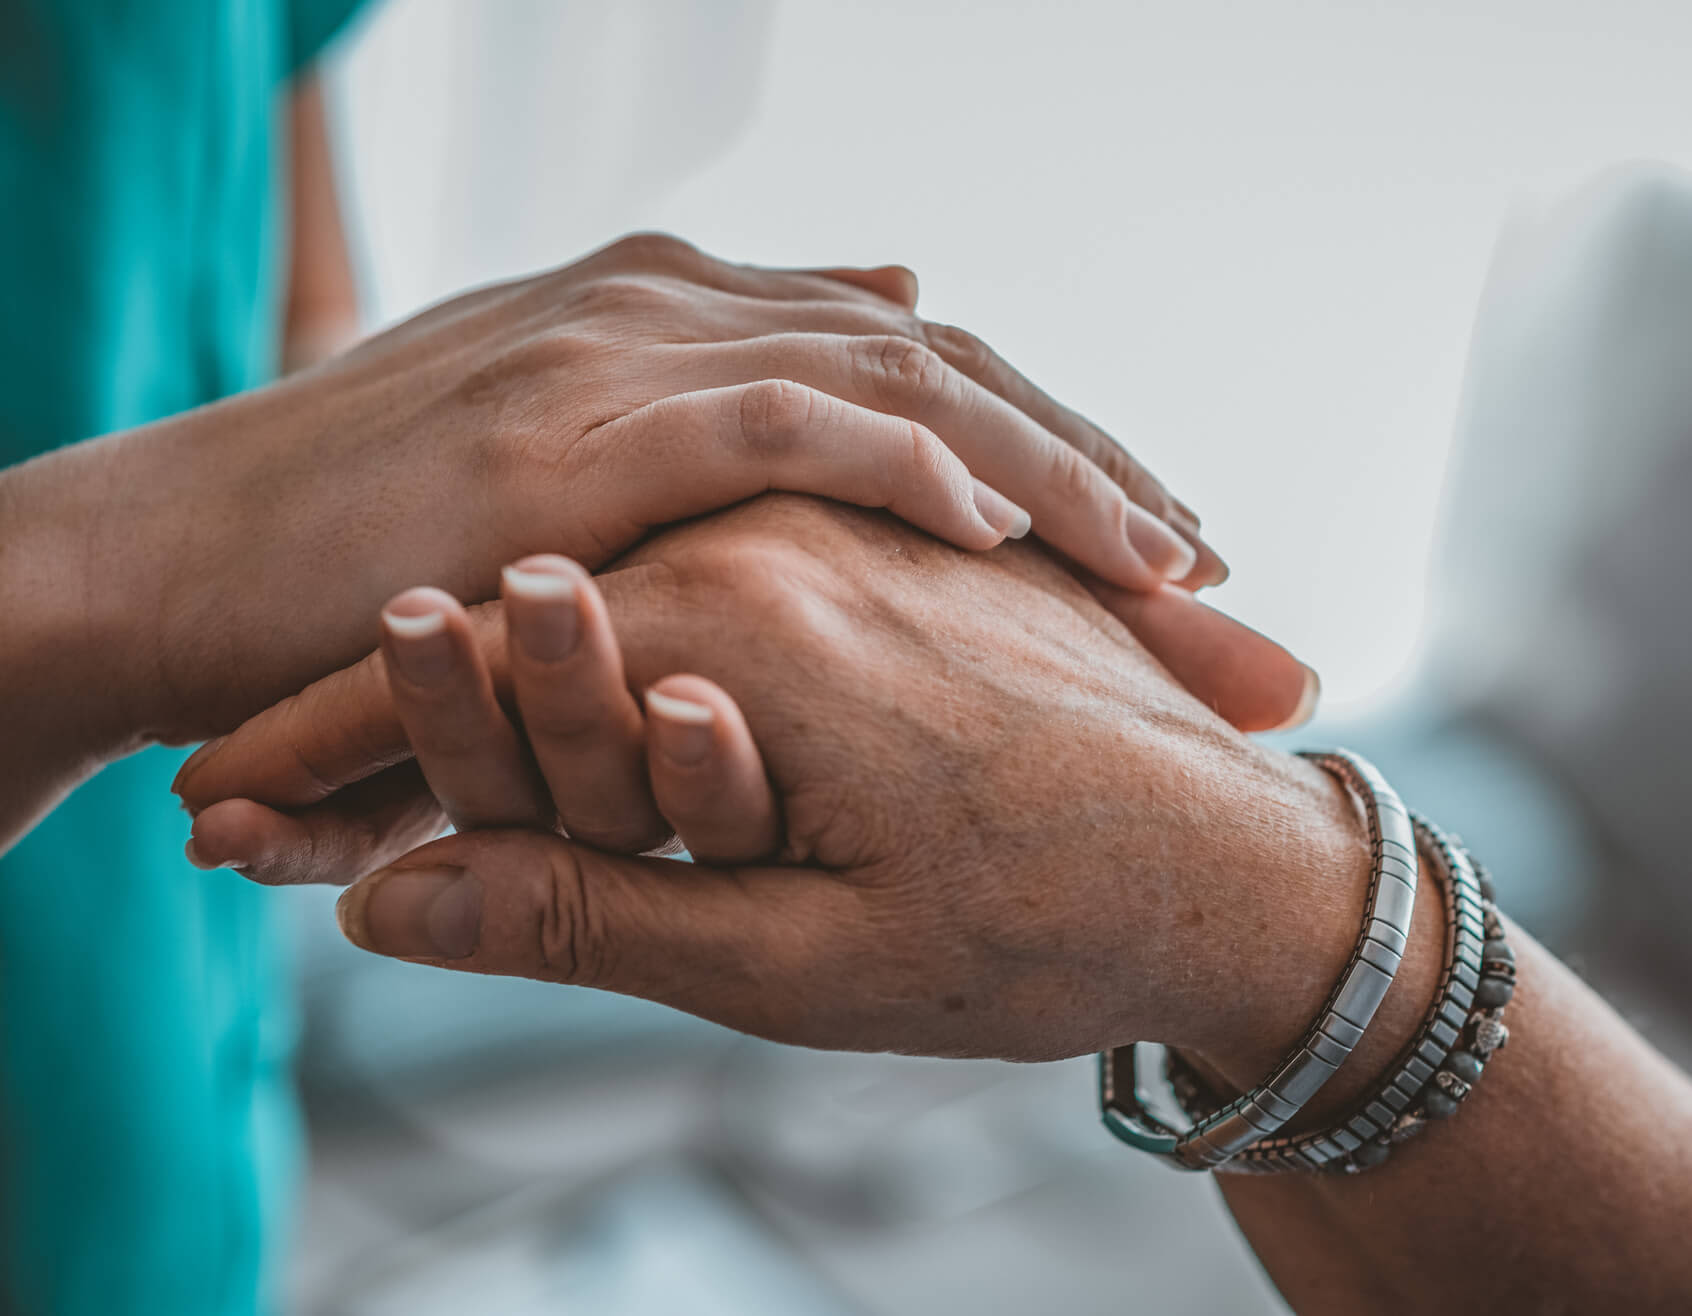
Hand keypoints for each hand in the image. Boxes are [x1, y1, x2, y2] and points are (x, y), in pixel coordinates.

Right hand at [36, 233, 1228, 758]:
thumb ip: (715, 401)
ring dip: (1045, 471)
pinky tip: (999, 526)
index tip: (1155, 545)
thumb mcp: (558, 462)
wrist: (168, 568)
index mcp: (684, 323)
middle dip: (1098, 469)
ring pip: (895, 385)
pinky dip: (901, 468)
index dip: (1054, 452)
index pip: (921, 368)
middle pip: (947, 367)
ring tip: (1165, 566)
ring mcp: (625, 356)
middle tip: (1212, 577)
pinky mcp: (571, 425)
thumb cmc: (365, 553)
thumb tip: (877, 313)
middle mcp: (675, 313)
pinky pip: (778, 427)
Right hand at [178, 494, 1363, 1071]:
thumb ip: (591, 916)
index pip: (477, 670)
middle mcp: (770, 537)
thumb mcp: (799, 961)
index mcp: (733, 623)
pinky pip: (704, 577)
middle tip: (252, 796)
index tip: (236, 805)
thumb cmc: (1041, 925)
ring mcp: (831, 528)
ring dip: (477, 673)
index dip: (337, 744)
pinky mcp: (882, 550)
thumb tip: (393, 908)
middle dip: (389, 707)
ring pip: (604, 579)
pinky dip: (606, 644)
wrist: (1241, 871)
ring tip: (360, 741)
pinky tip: (553, 666)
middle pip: (523, 611)